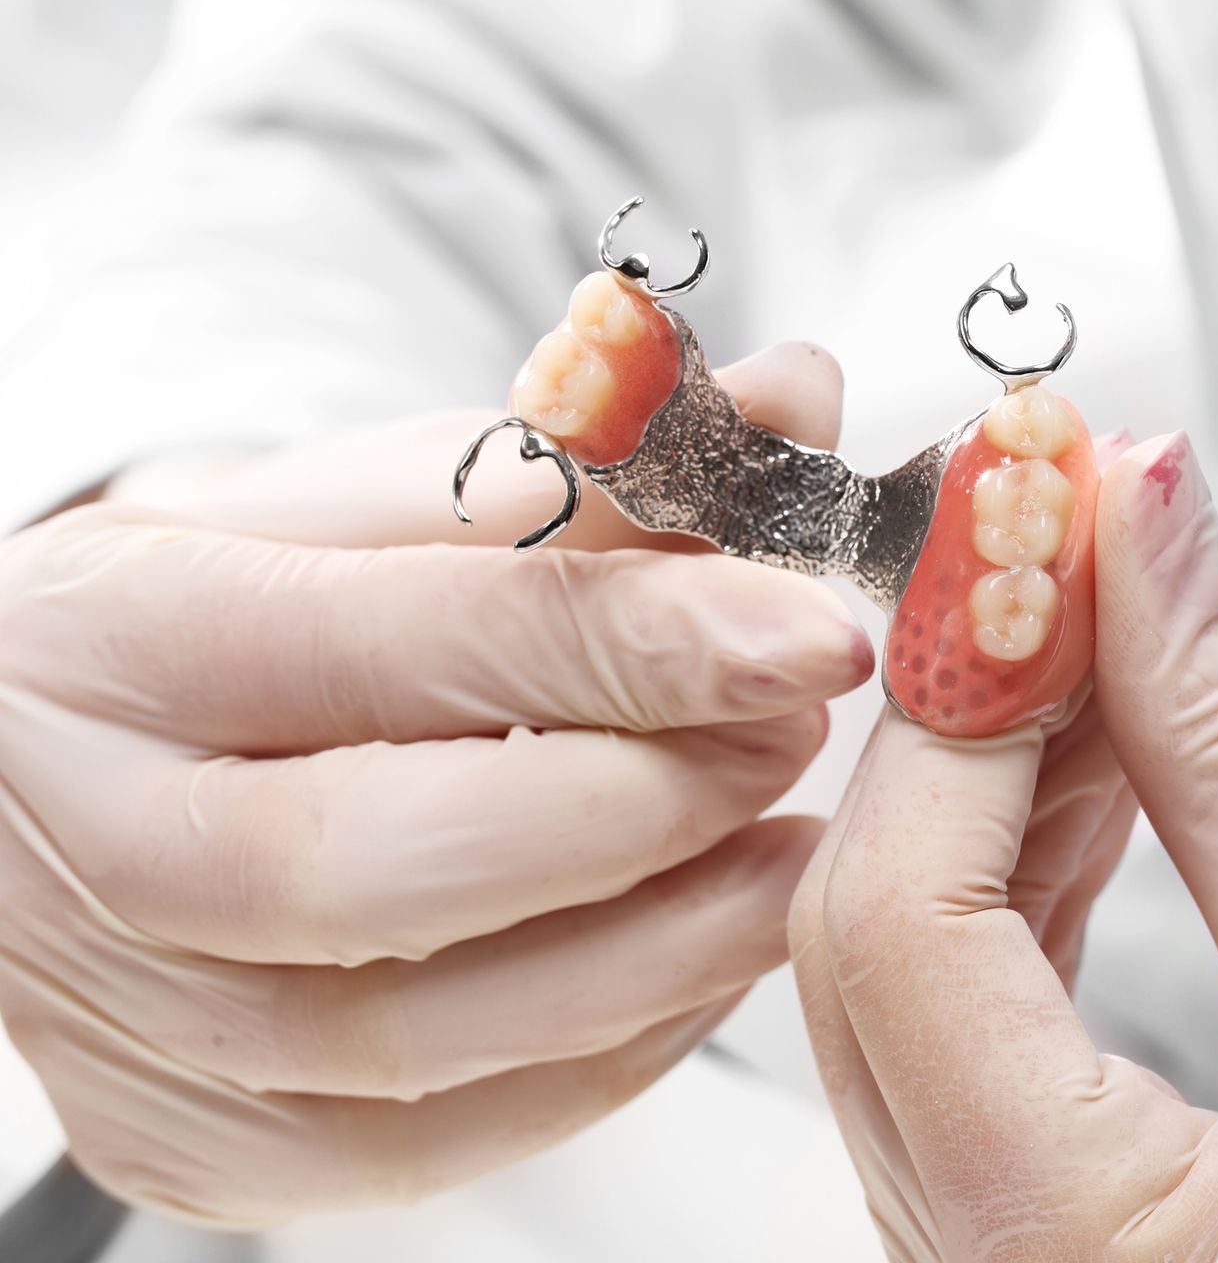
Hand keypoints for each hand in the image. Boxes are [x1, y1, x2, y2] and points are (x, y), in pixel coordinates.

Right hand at [0, 344, 870, 1227]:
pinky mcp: (196, 1145)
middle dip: (649, 804)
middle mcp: (101, 848)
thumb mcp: (361, 507)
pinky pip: (442, 1135)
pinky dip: (607, 1047)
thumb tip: (789, 403)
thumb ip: (577, 468)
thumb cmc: (220, 619)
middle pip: (395, 867)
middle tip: (794, 732)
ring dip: (665, 944)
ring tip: (787, 849)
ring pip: (431, 1036)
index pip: (400, 643)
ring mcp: (133, 1028)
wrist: (37, 781)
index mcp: (118, 640)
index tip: (809, 630)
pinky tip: (694, 952)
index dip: (629, 640)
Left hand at [790, 433, 1217, 1261]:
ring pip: (922, 946)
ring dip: (1002, 768)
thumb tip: (1138, 515)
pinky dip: (1038, 849)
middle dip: (967, 712)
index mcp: (1046, 1245)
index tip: (1027, 525)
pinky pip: (989, 988)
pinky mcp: (1068, 1189)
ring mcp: (1015, 1227)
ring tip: (1098, 625)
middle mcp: (986, 1257)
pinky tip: (1103, 750)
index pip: (900, 916)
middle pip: (878, 926)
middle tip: (1053, 542)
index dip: (958, 694)